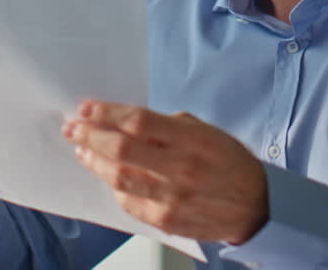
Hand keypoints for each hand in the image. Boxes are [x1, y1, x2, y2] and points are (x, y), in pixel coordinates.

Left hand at [62, 101, 268, 244]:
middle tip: (73, 128)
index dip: (107, 113)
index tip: (87, 108)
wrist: (254, 206)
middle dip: (90, 136)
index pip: (138, 122)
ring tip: (83, 150)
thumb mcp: (204, 131)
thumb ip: (166, 126)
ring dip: (94, 162)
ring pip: (119, 179)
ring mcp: (171, 198)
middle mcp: (179, 170)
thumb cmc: (229, 163)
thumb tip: (125, 120)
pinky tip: (107, 176)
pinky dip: (114, 187)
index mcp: (190, 141)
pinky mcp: (165, 220)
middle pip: (121, 151)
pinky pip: (129, 202)